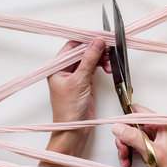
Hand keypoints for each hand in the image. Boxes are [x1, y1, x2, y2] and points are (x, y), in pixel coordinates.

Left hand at [47, 38, 109, 153]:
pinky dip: (102, 66)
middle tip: (108, 47)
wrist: (74, 130)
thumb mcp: (79, 81)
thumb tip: (96, 42)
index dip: (86, 39)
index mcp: (57, 67)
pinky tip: (107, 67)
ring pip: (90, 59)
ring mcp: (76, 76)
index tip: (100, 36)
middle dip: (96, 49)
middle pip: (82, 51)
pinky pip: (95, 68)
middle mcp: (66, 70)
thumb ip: (89, 60)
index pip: (72, 46)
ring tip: (108, 61)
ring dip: (101, 58)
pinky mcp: (86, 82)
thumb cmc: (68, 110)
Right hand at [112, 103, 166, 166]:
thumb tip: (119, 127)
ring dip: (124, 149)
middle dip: (124, 138)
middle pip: (131, 126)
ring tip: (125, 160)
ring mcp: (150, 139)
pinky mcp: (146, 148)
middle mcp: (155, 130)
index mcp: (161, 125)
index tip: (118, 128)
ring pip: (129, 137)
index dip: (126, 118)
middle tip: (123, 149)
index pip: (139, 112)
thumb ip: (135, 138)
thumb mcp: (152, 152)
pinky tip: (127, 163)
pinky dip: (126, 155)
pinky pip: (131, 146)